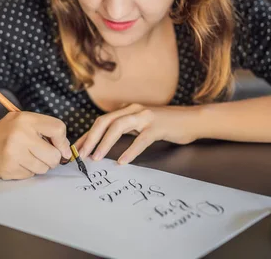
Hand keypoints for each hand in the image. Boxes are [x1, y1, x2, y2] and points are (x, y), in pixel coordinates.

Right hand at [0, 111, 71, 179]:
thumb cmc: (4, 132)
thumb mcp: (22, 121)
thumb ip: (44, 129)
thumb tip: (66, 149)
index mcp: (26, 119)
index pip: (58, 129)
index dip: (63, 142)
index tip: (62, 149)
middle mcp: (21, 135)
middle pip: (54, 155)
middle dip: (53, 159)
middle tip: (44, 156)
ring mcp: (14, 154)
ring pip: (43, 169)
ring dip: (40, 166)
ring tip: (28, 158)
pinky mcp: (8, 169)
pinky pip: (30, 175)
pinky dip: (27, 172)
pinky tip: (18, 163)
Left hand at [74, 104, 198, 164]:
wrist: (193, 120)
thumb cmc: (167, 125)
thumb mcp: (143, 124)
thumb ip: (128, 129)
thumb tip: (108, 142)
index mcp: (129, 110)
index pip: (102, 121)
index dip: (88, 134)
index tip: (77, 148)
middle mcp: (134, 110)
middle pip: (105, 121)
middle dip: (91, 138)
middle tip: (81, 154)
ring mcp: (146, 117)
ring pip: (118, 127)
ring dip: (104, 143)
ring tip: (96, 157)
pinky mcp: (158, 127)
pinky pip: (141, 139)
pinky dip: (130, 151)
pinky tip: (122, 161)